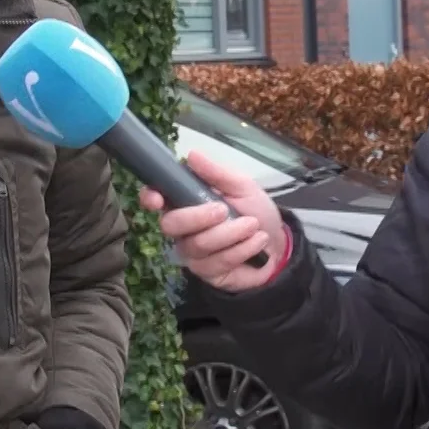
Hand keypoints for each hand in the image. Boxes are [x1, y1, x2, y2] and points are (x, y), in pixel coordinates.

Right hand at [137, 150, 287, 291]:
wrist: (278, 242)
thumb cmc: (255, 210)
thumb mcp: (242, 186)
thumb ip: (217, 173)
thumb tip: (192, 155)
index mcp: (185, 202)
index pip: (155, 199)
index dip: (150, 198)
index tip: (158, 199)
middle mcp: (182, 229)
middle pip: (171, 225)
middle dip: (199, 217)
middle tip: (225, 210)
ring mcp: (192, 253)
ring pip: (198, 245)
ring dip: (231, 233)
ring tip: (253, 225)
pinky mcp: (207, 273)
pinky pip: (217, 262)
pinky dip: (242, 249)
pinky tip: (257, 241)